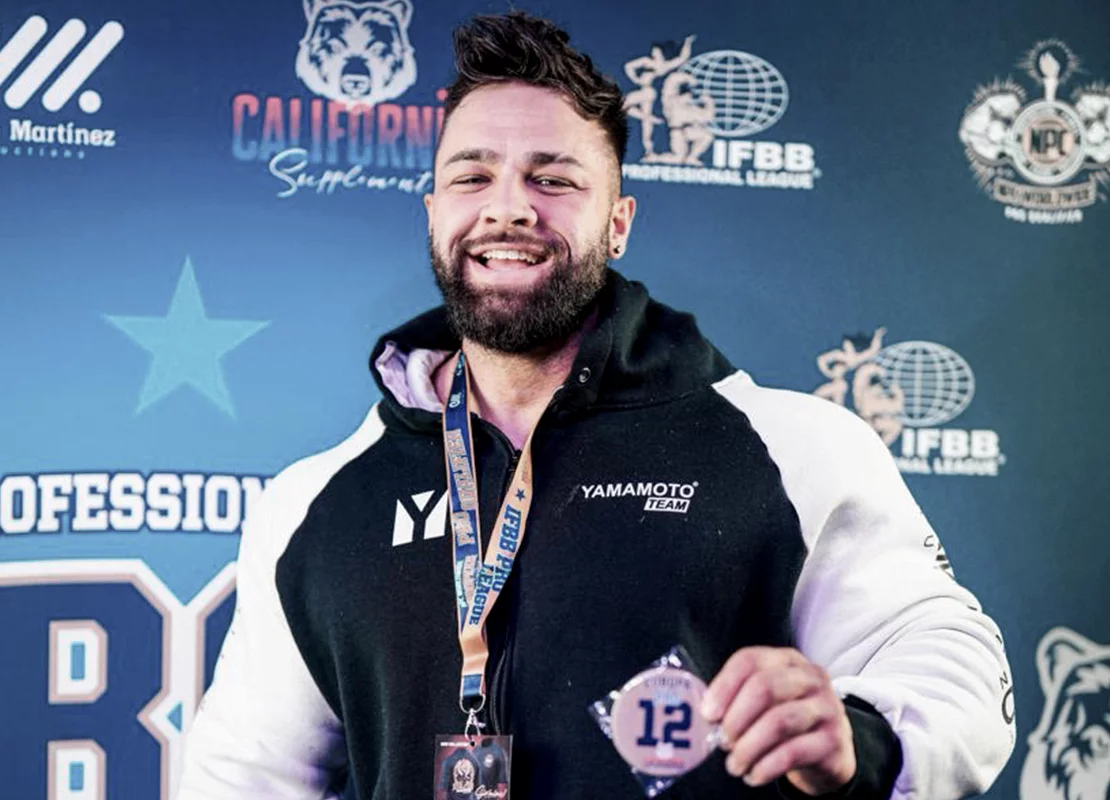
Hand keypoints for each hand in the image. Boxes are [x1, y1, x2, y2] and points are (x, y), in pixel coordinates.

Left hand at [701, 647, 855, 793]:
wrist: (830, 750)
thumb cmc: (786, 720)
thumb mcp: (766, 701)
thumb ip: (738, 699)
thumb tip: (708, 715)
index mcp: (786, 660)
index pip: (749, 660)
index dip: (723, 686)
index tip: (708, 713)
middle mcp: (810, 677)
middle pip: (764, 687)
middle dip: (735, 718)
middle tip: (722, 742)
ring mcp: (827, 707)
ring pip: (778, 721)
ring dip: (748, 748)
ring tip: (735, 765)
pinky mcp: (834, 740)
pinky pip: (793, 752)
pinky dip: (766, 767)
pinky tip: (754, 775)